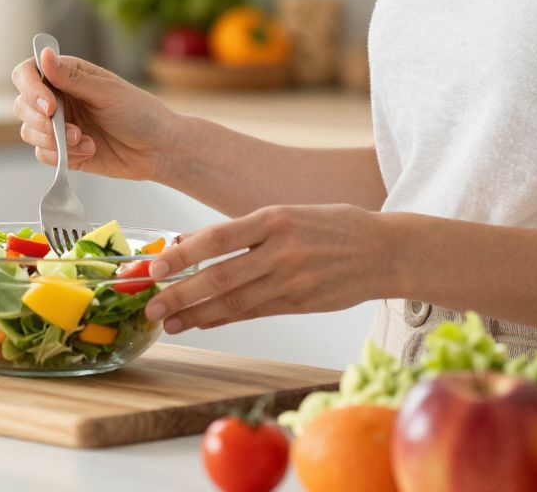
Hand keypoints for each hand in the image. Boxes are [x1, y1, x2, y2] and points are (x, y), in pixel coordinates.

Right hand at [10, 48, 178, 181]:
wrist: (158, 149)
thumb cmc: (140, 113)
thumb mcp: (107, 92)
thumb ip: (72, 77)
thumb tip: (43, 53)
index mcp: (67, 75)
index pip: (28, 73)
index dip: (30, 89)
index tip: (49, 106)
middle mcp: (58, 98)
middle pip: (23, 105)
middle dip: (41, 121)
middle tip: (70, 130)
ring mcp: (59, 125)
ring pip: (30, 132)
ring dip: (54, 140)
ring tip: (84, 141)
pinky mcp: (63, 150)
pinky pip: (43, 154)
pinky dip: (63, 156)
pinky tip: (89, 150)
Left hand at [142, 204, 395, 333]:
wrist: (386, 252)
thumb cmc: (334, 227)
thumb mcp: (289, 213)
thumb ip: (243, 229)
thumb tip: (191, 240)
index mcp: (276, 218)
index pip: (218, 238)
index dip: (183, 255)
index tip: (155, 267)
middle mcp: (282, 251)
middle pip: (220, 277)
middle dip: (180, 294)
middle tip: (150, 306)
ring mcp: (292, 281)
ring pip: (234, 302)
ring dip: (196, 314)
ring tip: (169, 322)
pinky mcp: (300, 304)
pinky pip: (253, 313)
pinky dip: (224, 319)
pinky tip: (202, 322)